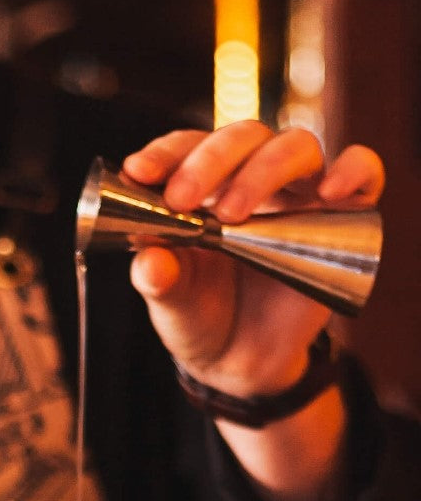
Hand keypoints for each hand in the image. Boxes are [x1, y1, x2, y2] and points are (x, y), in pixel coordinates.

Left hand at [122, 121, 384, 395]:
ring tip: (232, 215)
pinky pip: (363, 174)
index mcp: (202, 186)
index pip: (186, 147)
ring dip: (263, 171)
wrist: (240, 363)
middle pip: (242, 137)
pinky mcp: (342, 216)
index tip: (138, 171)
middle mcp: (251, 178)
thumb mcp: (170, 302)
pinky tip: (330, 191)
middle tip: (181, 198)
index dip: (164, 154)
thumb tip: (150, 260)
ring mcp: (298, 194)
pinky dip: (353, 170)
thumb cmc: (200, 316)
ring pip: (296, 146)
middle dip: (208, 162)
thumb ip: (157, 279)